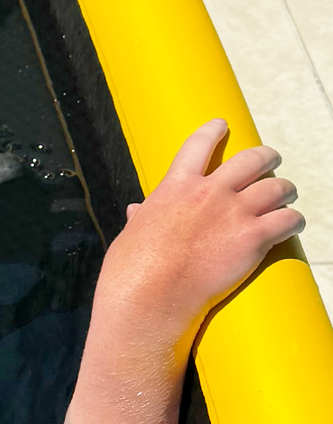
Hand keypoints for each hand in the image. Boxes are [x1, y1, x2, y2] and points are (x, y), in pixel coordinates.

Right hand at [101, 118, 303, 337]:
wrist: (149, 299)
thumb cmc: (131, 271)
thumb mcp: (130, 235)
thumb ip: (141, 218)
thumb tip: (137, 210)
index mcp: (175, 187)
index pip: (198, 145)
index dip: (213, 131)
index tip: (223, 124)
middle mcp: (209, 192)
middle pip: (252, 159)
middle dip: (266, 158)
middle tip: (270, 161)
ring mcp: (234, 213)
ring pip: (277, 186)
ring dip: (284, 190)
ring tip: (286, 196)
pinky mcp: (253, 238)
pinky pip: (289, 220)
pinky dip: (293, 221)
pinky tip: (292, 224)